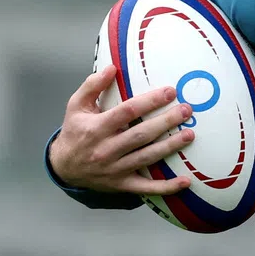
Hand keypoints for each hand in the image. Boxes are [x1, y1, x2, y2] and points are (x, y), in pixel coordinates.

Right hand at [48, 66, 194, 196]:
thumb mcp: (75, 105)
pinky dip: (167, 187)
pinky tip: (185, 181)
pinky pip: (147, 188)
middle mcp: (107, 149)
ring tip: (190, 134)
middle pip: (142, 134)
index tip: (169, 91)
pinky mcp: (122, 184)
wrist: (63, 166)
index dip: (150, 101)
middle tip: (186, 110)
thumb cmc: (74, 131)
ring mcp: (116, 169)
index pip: (127, 111)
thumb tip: (111, 67)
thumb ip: (92, 85)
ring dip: (170, 147)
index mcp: (96, 127)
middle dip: (166, 121)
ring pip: (147, 157)